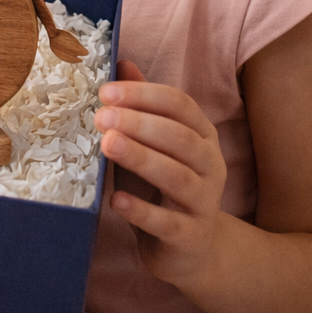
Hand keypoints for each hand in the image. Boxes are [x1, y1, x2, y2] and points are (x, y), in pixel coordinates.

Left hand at [95, 60, 227, 287]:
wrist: (193, 250)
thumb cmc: (162, 185)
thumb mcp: (152, 142)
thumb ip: (141, 105)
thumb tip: (122, 62)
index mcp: (201, 134)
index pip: (178, 104)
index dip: (142, 94)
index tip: (105, 92)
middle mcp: (211, 164)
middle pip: (179, 137)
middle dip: (139, 123)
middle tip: (100, 117)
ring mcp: (204, 202)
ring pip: (177, 176)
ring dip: (141, 158)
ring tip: (108, 144)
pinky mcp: (191, 236)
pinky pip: (169, 223)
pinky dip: (142, 211)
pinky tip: (116, 199)